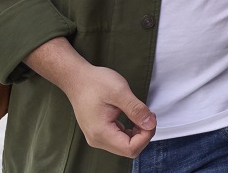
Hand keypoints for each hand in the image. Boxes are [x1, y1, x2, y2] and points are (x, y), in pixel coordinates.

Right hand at [25, 38, 155, 157]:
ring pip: (125, 146)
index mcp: (101, 132)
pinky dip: (131, 131)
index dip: (146, 136)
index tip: (151, 118)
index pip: (130, 149)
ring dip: (138, 133)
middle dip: (144, 135)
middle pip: (128, 150)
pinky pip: (119, 139)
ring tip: (141, 114)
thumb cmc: (96, 83)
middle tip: (148, 115)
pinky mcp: (99, 132)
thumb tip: (151, 124)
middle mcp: (97, 139)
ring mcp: (97, 137)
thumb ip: (136, 109)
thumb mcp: (120, 92)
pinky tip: (134, 117)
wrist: (77, 78)